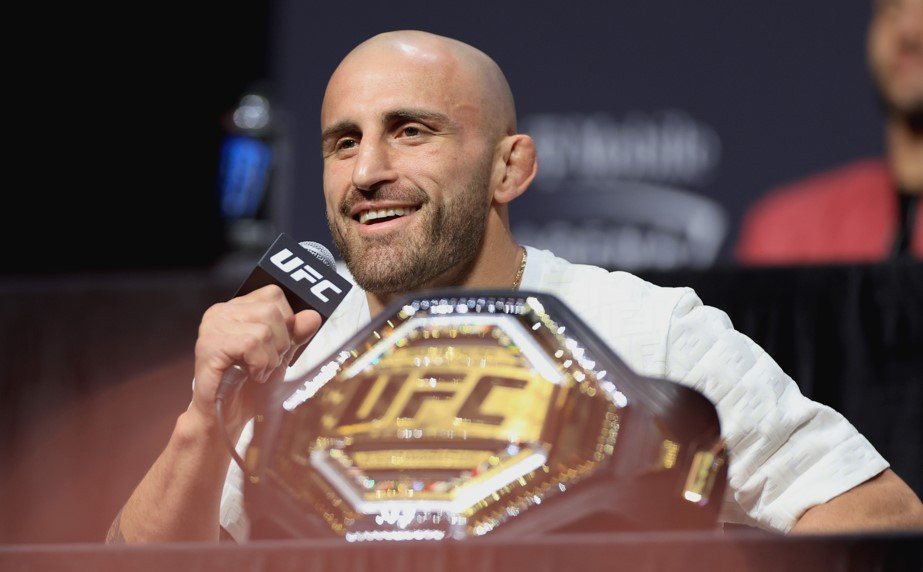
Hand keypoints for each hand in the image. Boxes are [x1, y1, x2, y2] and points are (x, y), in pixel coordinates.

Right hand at [189, 285, 321, 433]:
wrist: (227, 418)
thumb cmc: (249, 386)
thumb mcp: (280, 356)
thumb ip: (295, 334)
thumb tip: (313, 315)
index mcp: (237, 308)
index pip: (273, 293)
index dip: (287, 321)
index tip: (280, 345)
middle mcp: (221, 312)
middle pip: (272, 310)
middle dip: (281, 343)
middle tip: (268, 363)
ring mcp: (212, 327)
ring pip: (264, 328)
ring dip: (270, 357)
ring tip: (258, 371)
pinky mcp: (208, 346)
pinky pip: (250, 343)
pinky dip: (260, 364)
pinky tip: (251, 375)